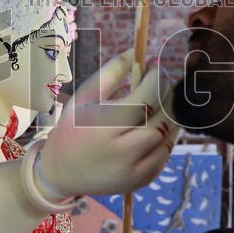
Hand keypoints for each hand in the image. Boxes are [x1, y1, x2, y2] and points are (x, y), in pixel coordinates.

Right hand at [40, 51, 179, 197]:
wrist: (62, 173)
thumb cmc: (72, 129)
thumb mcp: (83, 97)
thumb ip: (111, 73)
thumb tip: (138, 52)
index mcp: (104, 126)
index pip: (147, 98)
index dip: (157, 78)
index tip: (154, 66)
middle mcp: (123, 151)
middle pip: (164, 116)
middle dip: (167, 93)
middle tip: (160, 81)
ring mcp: (135, 170)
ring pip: (170, 135)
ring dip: (171, 113)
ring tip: (159, 100)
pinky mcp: (143, 180)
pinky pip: (167, 152)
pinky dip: (167, 134)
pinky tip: (155, 123)